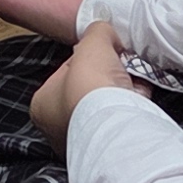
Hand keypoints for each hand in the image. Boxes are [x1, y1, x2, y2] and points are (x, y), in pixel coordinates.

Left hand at [29, 17, 150, 143]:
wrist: (116, 126)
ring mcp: (84, 141)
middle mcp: (58, 127)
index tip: (104, 52)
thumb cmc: (92, 87)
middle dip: (108, 77)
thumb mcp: (92, 42)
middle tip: (122, 65)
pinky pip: (122, 121)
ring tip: (135, 79)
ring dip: (123, 92)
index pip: (67, 71)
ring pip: (106, 106)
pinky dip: (133, 107)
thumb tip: (106, 33)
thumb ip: (97, 32)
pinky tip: (140, 96)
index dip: (89, 58)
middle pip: (88, 89)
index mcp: (42, 104)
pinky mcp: (110, 150)